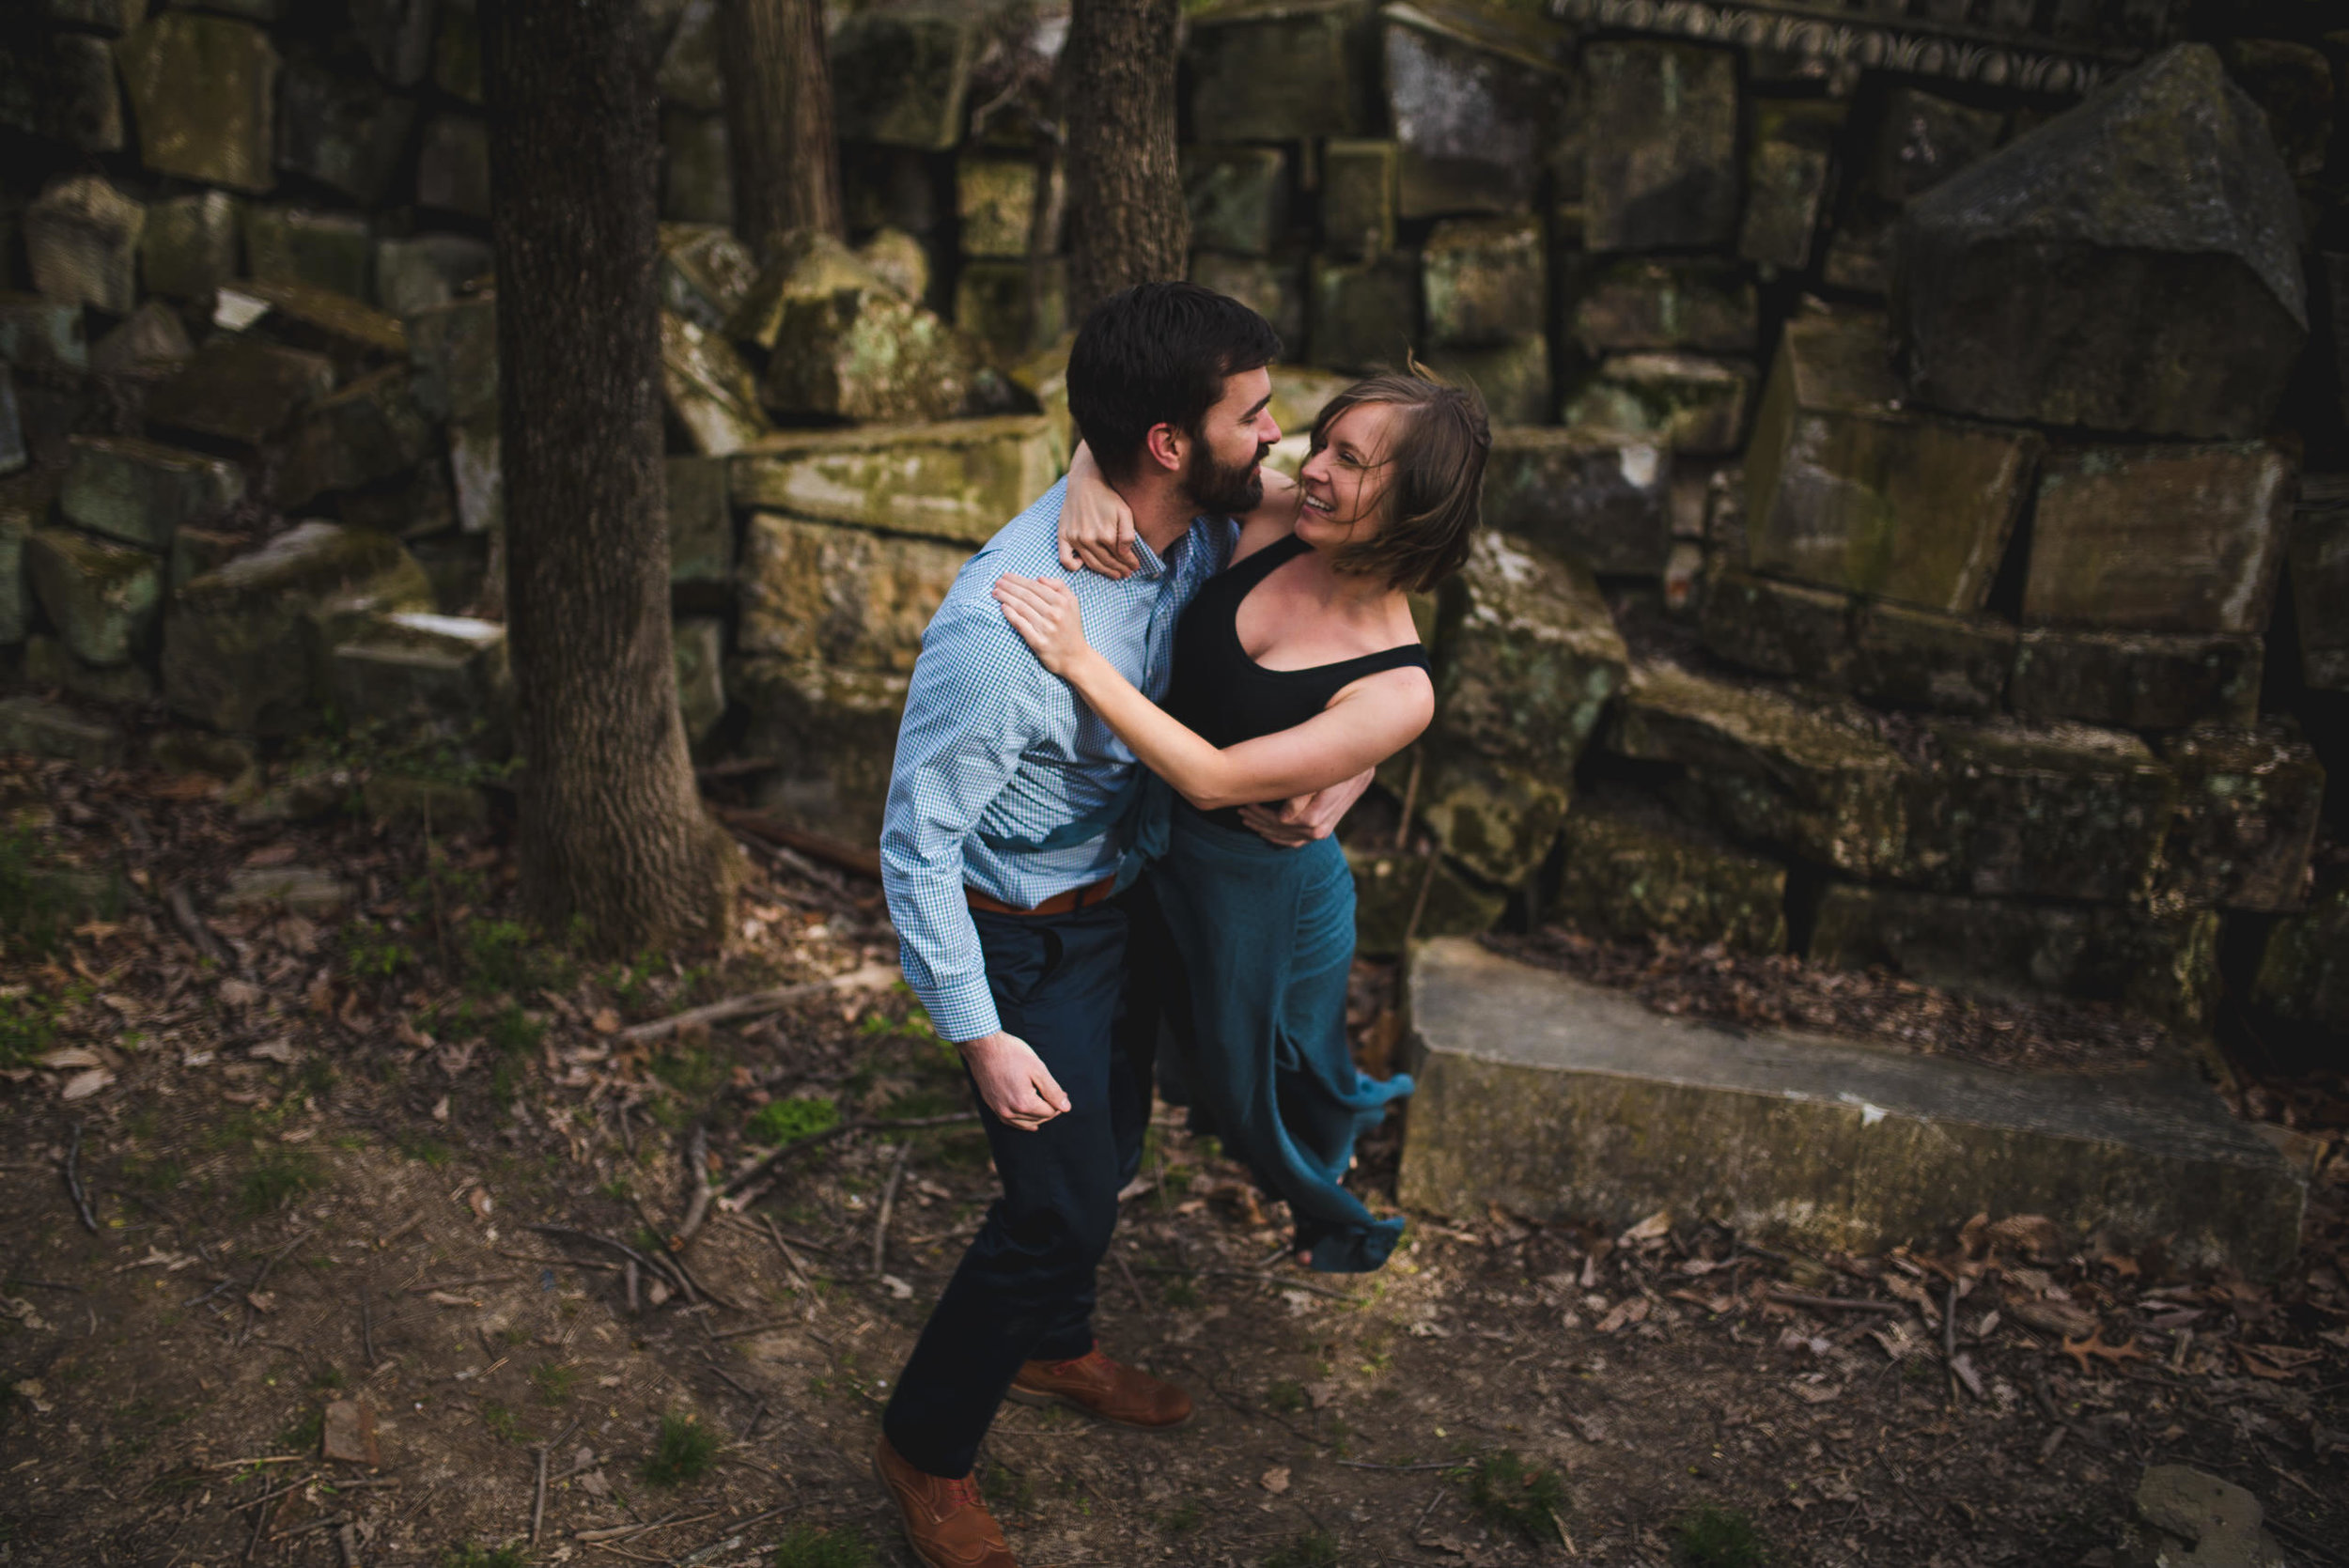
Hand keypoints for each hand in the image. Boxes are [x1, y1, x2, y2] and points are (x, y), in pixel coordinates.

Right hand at [959, 1030, 1070, 1130]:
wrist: (983, 1047)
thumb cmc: (1012, 1054)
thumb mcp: (1038, 1069)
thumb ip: (1053, 1091)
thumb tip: (1066, 1108)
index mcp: (1024, 1103)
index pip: (1050, 1112)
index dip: (1060, 1102)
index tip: (1064, 1093)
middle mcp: (1010, 1112)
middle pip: (1039, 1119)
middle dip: (1050, 1110)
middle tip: (1058, 1096)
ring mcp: (999, 1110)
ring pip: (1025, 1123)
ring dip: (1038, 1117)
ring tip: (1046, 1106)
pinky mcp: (992, 1106)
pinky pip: (1010, 1122)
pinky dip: (1023, 1122)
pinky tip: (1029, 1122)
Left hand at [992, 573, 1090, 676]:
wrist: (1075, 657)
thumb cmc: (1071, 627)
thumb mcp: (1073, 603)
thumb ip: (1060, 586)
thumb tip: (1039, 578)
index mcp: (1062, 602)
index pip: (1035, 587)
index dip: (1018, 580)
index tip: (1006, 575)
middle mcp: (1055, 614)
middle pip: (1026, 596)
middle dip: (1009, 586)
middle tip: (997, 582)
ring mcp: (1046, 629)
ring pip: (1021, 608)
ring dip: (1006, 598)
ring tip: (995, 592)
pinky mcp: (1038, 642)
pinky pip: (1021, 625)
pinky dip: (1010, 614)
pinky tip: (1003, 607)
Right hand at [1058, 443, 1139, 579]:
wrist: (1085, 482)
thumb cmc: (1108, 496)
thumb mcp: (1125, 512)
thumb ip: (1128, 534)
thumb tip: (1126, 553)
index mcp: (1106, 534)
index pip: (1121, 557)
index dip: (1130, 563)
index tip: (1135, 567)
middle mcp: (1089, 539)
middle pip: (1107, 563)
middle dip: (1120, 570)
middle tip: (1127, 574)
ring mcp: (1075, 539)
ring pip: (1091, 564)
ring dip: (1105, 571)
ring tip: (1115, 574)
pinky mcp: (1063, 536)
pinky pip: (1066, 560)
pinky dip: (1074, 566)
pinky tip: (1083, 564)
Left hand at [1238, 766, 1374, 847]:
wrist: (1357, 769)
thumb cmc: (1335, 768)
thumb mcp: (1318, 777)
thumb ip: (1301, 796)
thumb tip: (1283, 818)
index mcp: (1315, 820)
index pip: (1278, 823)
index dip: (1259, 814)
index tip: (1245, 803)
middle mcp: (1318, 831)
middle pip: (1280, 831)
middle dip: (1258, 821)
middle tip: (1241, 810)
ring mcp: (1320, 833)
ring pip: (1285, 839)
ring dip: (1265, 830)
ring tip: (1248, 818)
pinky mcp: (1321, 831)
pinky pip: (1295, 840)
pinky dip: (1278, 837)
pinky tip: (1265, 830)